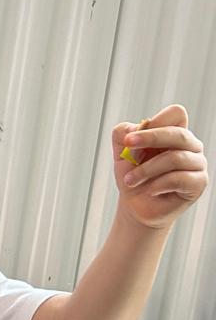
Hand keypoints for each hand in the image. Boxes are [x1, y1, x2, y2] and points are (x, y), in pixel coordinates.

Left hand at [112, 104, 207, 228]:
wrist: (136, 205)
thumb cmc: (133, 176)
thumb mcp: (121, 153)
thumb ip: (122, 134)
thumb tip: (135, 128)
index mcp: (174, 133)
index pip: (176, 114)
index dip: (155, 122)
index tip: (130, 138)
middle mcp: (190, 146)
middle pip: (178, 133)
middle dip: (150, 138)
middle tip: (128, 145)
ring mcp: (197, 164)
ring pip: (175, 158)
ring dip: (146, 170)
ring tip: (129, 180)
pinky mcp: (199, 183)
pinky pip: (179, 178)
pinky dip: (158, 184)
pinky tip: (149, 190)